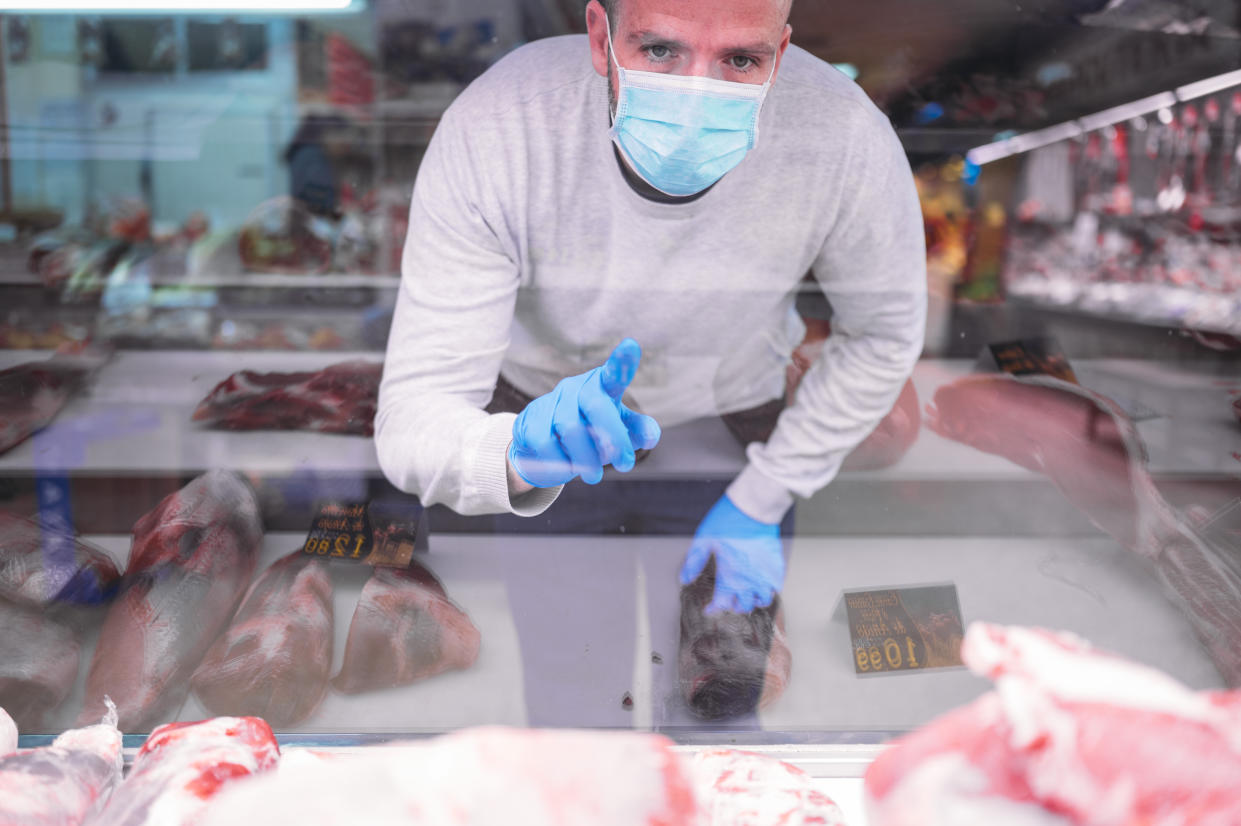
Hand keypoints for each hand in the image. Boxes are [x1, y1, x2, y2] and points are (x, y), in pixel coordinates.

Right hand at [508, 338, 660, 487]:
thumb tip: (651, 436)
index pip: (614, 372)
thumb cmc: (590, 432)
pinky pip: (545, 442)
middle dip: (613, 438)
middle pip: (596, 406)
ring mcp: (552, 400)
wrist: (544, 446)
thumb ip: (638, 429)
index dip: (622, 362)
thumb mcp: (619, 429)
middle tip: (626, 465)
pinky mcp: (530, 418)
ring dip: (587, 457)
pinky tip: (566, 469)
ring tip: (594, 476)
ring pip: (570, 428)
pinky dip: (559, 461)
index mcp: (602, 386)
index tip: (632, 346)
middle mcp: (576, 387)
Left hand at [680, 495, 784, 614]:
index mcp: (730, 576)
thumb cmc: (727, 521)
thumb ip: (694, 563)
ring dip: (754, 600)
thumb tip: (684, 579)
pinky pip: (776, 586)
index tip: (710, 609)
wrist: (754, 507)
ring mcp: (765, 574)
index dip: (714, 610)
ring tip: (747, 592)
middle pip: (743, 606)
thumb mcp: (703, 540)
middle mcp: (749, 580)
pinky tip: (761, 581)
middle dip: (734, 605)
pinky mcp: (777, 565)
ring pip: (763, 600)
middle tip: (729, 598)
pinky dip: (769, 589)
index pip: (722, 605)